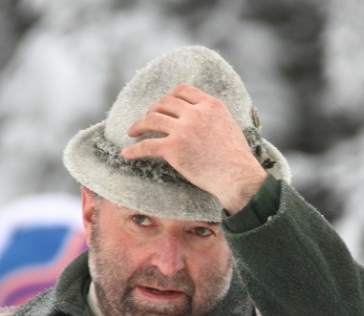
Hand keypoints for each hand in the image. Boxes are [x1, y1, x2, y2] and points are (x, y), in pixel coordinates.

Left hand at [122, 84, 266, 213]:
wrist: (237, 177)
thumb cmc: (236, 159)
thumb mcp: (229, 125)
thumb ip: (212, 117)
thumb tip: (202, 120)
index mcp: (210, 105)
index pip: (183, 91)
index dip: (169, 97)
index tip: (162, 105)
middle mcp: (196, 113)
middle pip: (165, 103)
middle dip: (152, 109)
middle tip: (146, 120)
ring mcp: (183, 130)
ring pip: (152, 119)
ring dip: (139, 125)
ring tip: (132, 132)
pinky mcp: (174, 148)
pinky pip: (147, 145)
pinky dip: (134, 150)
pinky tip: (127, 154)